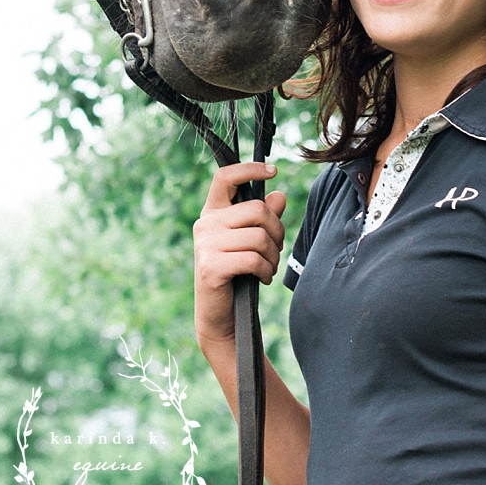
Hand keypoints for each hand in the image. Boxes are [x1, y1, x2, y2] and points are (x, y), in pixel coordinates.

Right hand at [192, 162, 286, 345]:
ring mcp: (205, 244)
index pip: (224, 178)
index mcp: (213, 213)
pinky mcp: (211, 266)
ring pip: (259, 237)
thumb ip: (264, 219)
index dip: (249, 169)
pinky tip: (262, 279)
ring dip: (273, 256)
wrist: (222, 316)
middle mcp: (205, 224)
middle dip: (277, 231)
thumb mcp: (252, 243)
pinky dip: (266, 270)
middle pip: (257, 210)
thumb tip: (280, 196)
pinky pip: (254, 259)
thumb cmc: (239, 275)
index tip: (273, 170)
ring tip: (268, 267)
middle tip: (276, 250)